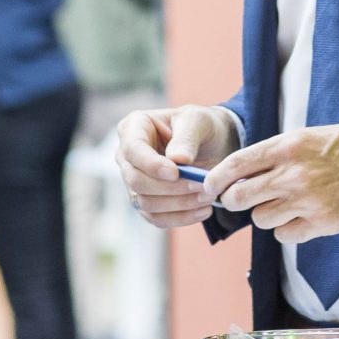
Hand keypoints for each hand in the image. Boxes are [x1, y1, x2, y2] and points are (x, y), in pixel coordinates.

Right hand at [116, 105, 238, 228]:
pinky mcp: (146, 201)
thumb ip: (187, 138)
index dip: (152, 165)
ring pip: (146, 203)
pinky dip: (181, 217)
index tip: (176, 173)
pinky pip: (156, 218)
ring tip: (207, 196)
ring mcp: (134, 181)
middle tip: (202, 186)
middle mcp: (127, 157)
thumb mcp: (198, 121)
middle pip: (136, 181)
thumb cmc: (200, 125)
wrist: (211, 143)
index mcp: (133, 127)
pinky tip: (203, 210)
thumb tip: (177, 160)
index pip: (133, 149)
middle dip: (170, 188)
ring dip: (179, 204)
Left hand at [207, 123, 338, 245]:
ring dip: (267, 215)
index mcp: (288, 145)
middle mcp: (292, 173)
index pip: (235, 164)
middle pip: (239, 198)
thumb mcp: (311, 135)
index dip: (216, 179)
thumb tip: (245, 171)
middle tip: (246, 200)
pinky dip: (288, 230)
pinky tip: (303, 218)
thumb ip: (279, 152)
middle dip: (237, 201)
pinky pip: (284, 235)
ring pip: (260, 219)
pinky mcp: (321, 223)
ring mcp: (306, 201)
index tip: (209, 186)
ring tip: (285, 205)